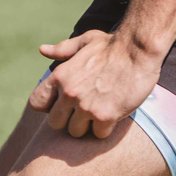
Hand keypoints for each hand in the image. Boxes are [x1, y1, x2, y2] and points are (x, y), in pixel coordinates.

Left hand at [31, 30, 160, 138]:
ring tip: (100, 111)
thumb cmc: (112, 44)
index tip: (62, 104)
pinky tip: (114, 113)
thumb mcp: (85, 41)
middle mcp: (69, 93)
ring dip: (87, 126)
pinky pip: (98, 134)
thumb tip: (42, 50)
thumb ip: (63, 49)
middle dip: (68, 119)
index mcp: (60, 76)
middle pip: (55, 123)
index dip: (49, 107)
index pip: (36, 104)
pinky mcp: (105, 116)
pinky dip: (106, 128)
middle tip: (84, 110)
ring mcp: (86, 106)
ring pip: (75, 132)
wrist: (138, 49)